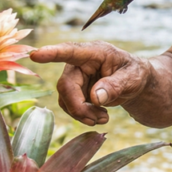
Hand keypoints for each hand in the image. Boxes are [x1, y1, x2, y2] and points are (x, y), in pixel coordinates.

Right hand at [30, 42, 150, 125]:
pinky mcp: (74, 89)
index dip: (52, 53)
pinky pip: (69, 105)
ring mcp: (75, 76)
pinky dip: (82, 115)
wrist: (135, 82)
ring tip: (104, 118)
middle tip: (100, 119)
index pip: (71, 51)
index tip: (36, 55)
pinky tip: (100, 116)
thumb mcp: (133, 78)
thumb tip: (95, 98)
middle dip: (79, 107)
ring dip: (82, 113)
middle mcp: (80, 62)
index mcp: (95, 52)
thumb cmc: (135, 74)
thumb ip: (116, 85)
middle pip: (66, 85)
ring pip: (65, 98)